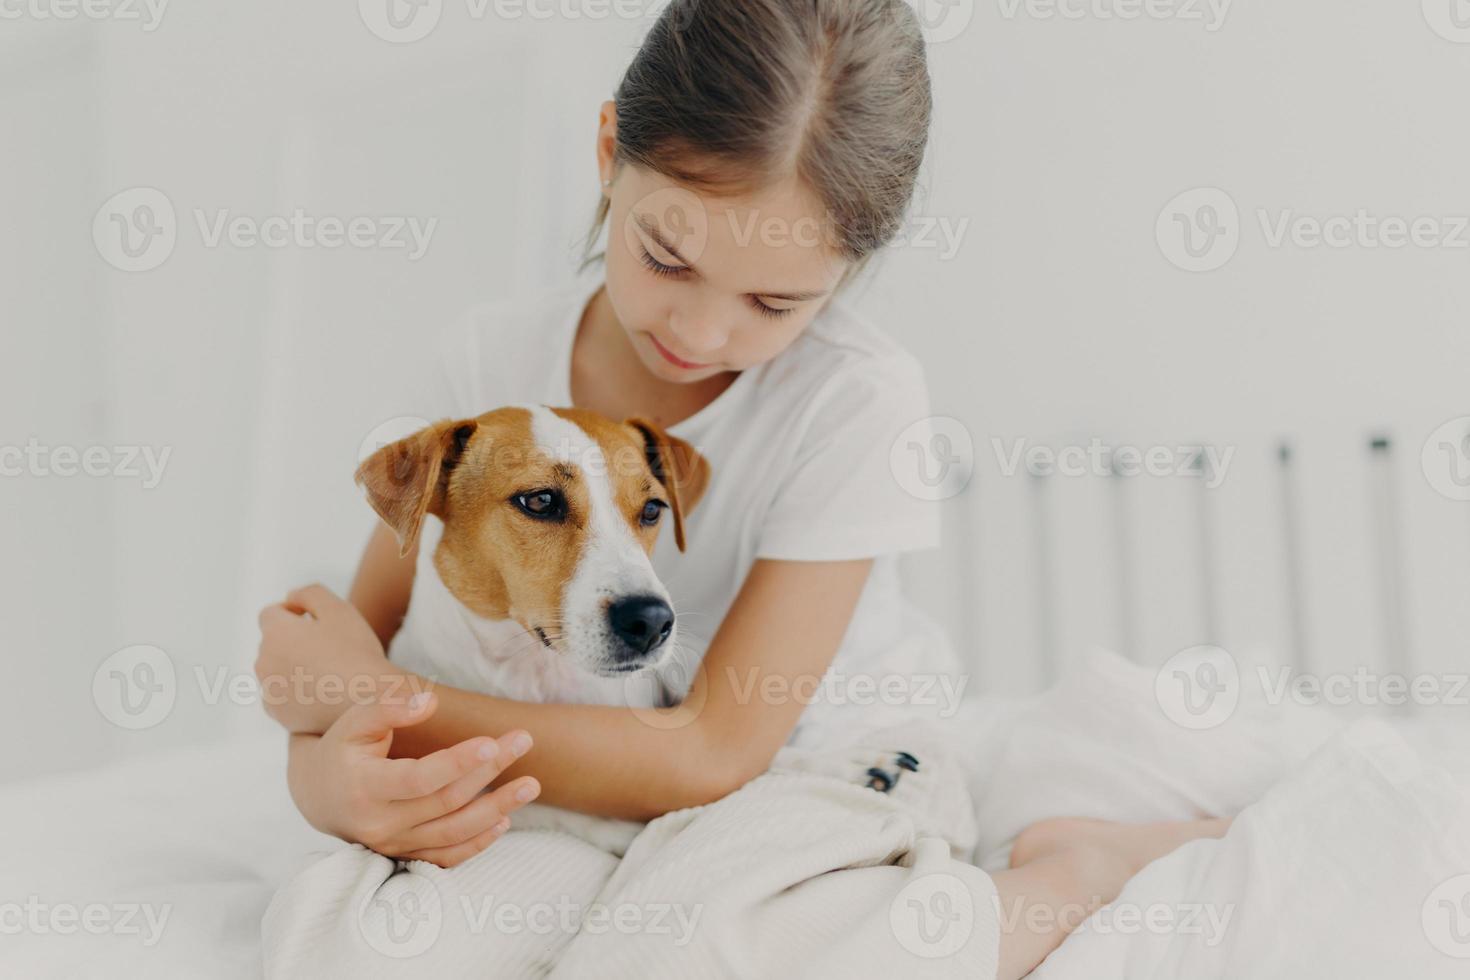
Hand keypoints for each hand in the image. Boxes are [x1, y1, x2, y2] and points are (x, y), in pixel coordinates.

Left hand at [257, 583, 406, 733]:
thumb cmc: (356, 651)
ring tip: (326, 670)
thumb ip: (310, 593)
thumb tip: (290, 597)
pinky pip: (280, 695)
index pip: (270, 613)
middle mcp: (264, 661)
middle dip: (292, 640)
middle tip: (327, 646)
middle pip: (272, 642)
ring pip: (275, 669)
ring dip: (291, 665)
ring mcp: (269, 690)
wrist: (369, 699)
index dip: (291, 612)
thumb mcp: (339, 608)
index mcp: (276, 632)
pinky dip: (294, 691)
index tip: (311, 619)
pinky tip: (320, 692)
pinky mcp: (279, 713)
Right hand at [288, 691, 541, 866]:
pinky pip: (446, 858)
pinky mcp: (405, 856)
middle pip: (446, 801)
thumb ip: (389, 708)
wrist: (319, 796)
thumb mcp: (355, 721)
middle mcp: (379, 823)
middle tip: (524, 740)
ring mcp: (393, 845)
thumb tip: (429, 702)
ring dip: (497, 809)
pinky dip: (477, 843)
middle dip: (490, 771)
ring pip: (452, 833)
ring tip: (531, 785)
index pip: (419, 778)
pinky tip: (505, 821)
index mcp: (365, 786)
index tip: (491, 741)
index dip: (457, 762)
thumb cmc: (343, 748)